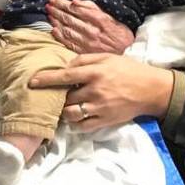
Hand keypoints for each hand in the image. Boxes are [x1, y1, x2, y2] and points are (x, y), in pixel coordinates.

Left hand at [30, 53, 172, 129]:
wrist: (151, 89)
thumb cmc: (128, 70)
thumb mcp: (108, 57)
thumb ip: (85, 60)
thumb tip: (66, 66)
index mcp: (96, 72)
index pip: (65, 76)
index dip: (46, 79)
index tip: (32, 82)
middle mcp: (95, 91)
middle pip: (66, 98)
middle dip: (58, 97)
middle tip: (57, 95)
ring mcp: (100, 108)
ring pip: (71, 114)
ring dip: (64, 112)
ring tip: (65, 107)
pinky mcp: (105, 121)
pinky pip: (83, 126)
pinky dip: (76, 123)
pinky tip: (77, 117)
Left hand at [46, 0, 134, 53]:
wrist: (129, 55)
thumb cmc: (121, 36)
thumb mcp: (113, 19)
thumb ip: (95, 10)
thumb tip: (76, 3)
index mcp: (100, 21)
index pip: (77, 9)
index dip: (64, 4)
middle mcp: (92, 31)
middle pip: (70, 18)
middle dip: (57, 10)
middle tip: (49, 5)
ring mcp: (87, 43)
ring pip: (67, 29)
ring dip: (56, 21)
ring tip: (49, 14)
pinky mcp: (85, 53)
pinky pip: (69, 43)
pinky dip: (60, 36)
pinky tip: (54, 30)